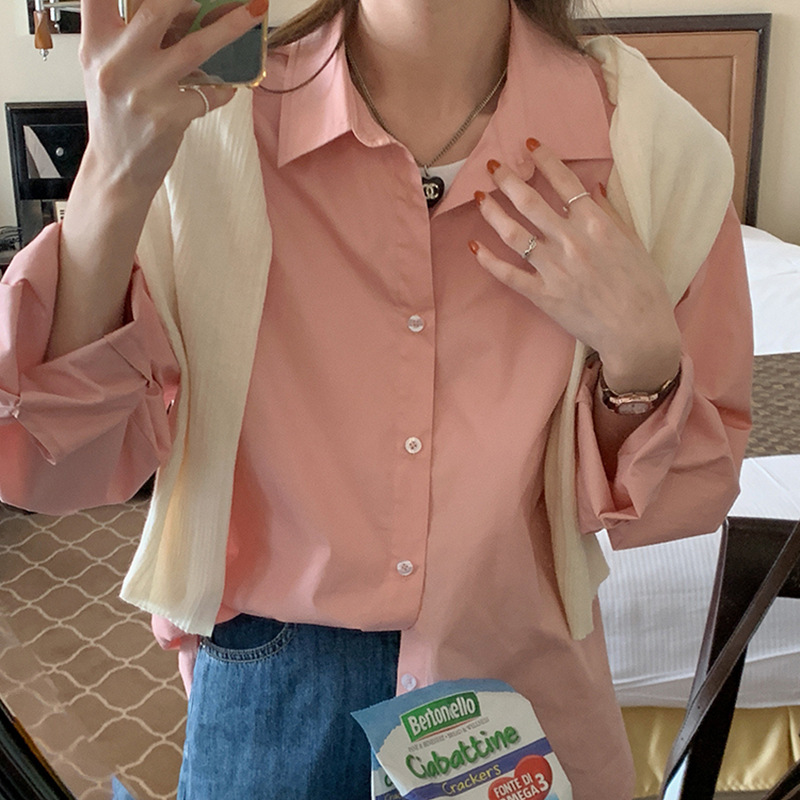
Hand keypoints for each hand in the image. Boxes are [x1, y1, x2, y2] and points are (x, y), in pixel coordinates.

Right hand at [79, 0, 267, 197]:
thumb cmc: (116, 117)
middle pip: (156, 10)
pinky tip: (226, 86)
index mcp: (95, 45)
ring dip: (229, 27)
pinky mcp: (170, 116)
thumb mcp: (107, 70)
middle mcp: (116, 64)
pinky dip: (223, 87)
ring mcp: (145, 90)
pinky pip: (209, 91)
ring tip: (252, 13)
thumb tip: (182, 10)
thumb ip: (130, 38)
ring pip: (195, 48)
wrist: (117, 169)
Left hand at [468, 139, 680, 392]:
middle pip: (531, 203)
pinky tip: (474, 247)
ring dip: (493, 212)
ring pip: (514, 234)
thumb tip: (593, 188)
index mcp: (596, 225)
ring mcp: (554, 269)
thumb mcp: (634, 243)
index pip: (565, 183)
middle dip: (508, 180)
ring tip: (480, 197)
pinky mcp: (542, 295)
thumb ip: (610, 214)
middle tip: (493, 167)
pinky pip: (509, 275)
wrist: (637, 332)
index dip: (545, 161)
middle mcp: (571, 242)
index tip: (530, 145)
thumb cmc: (643, 288)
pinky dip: (489, 261)